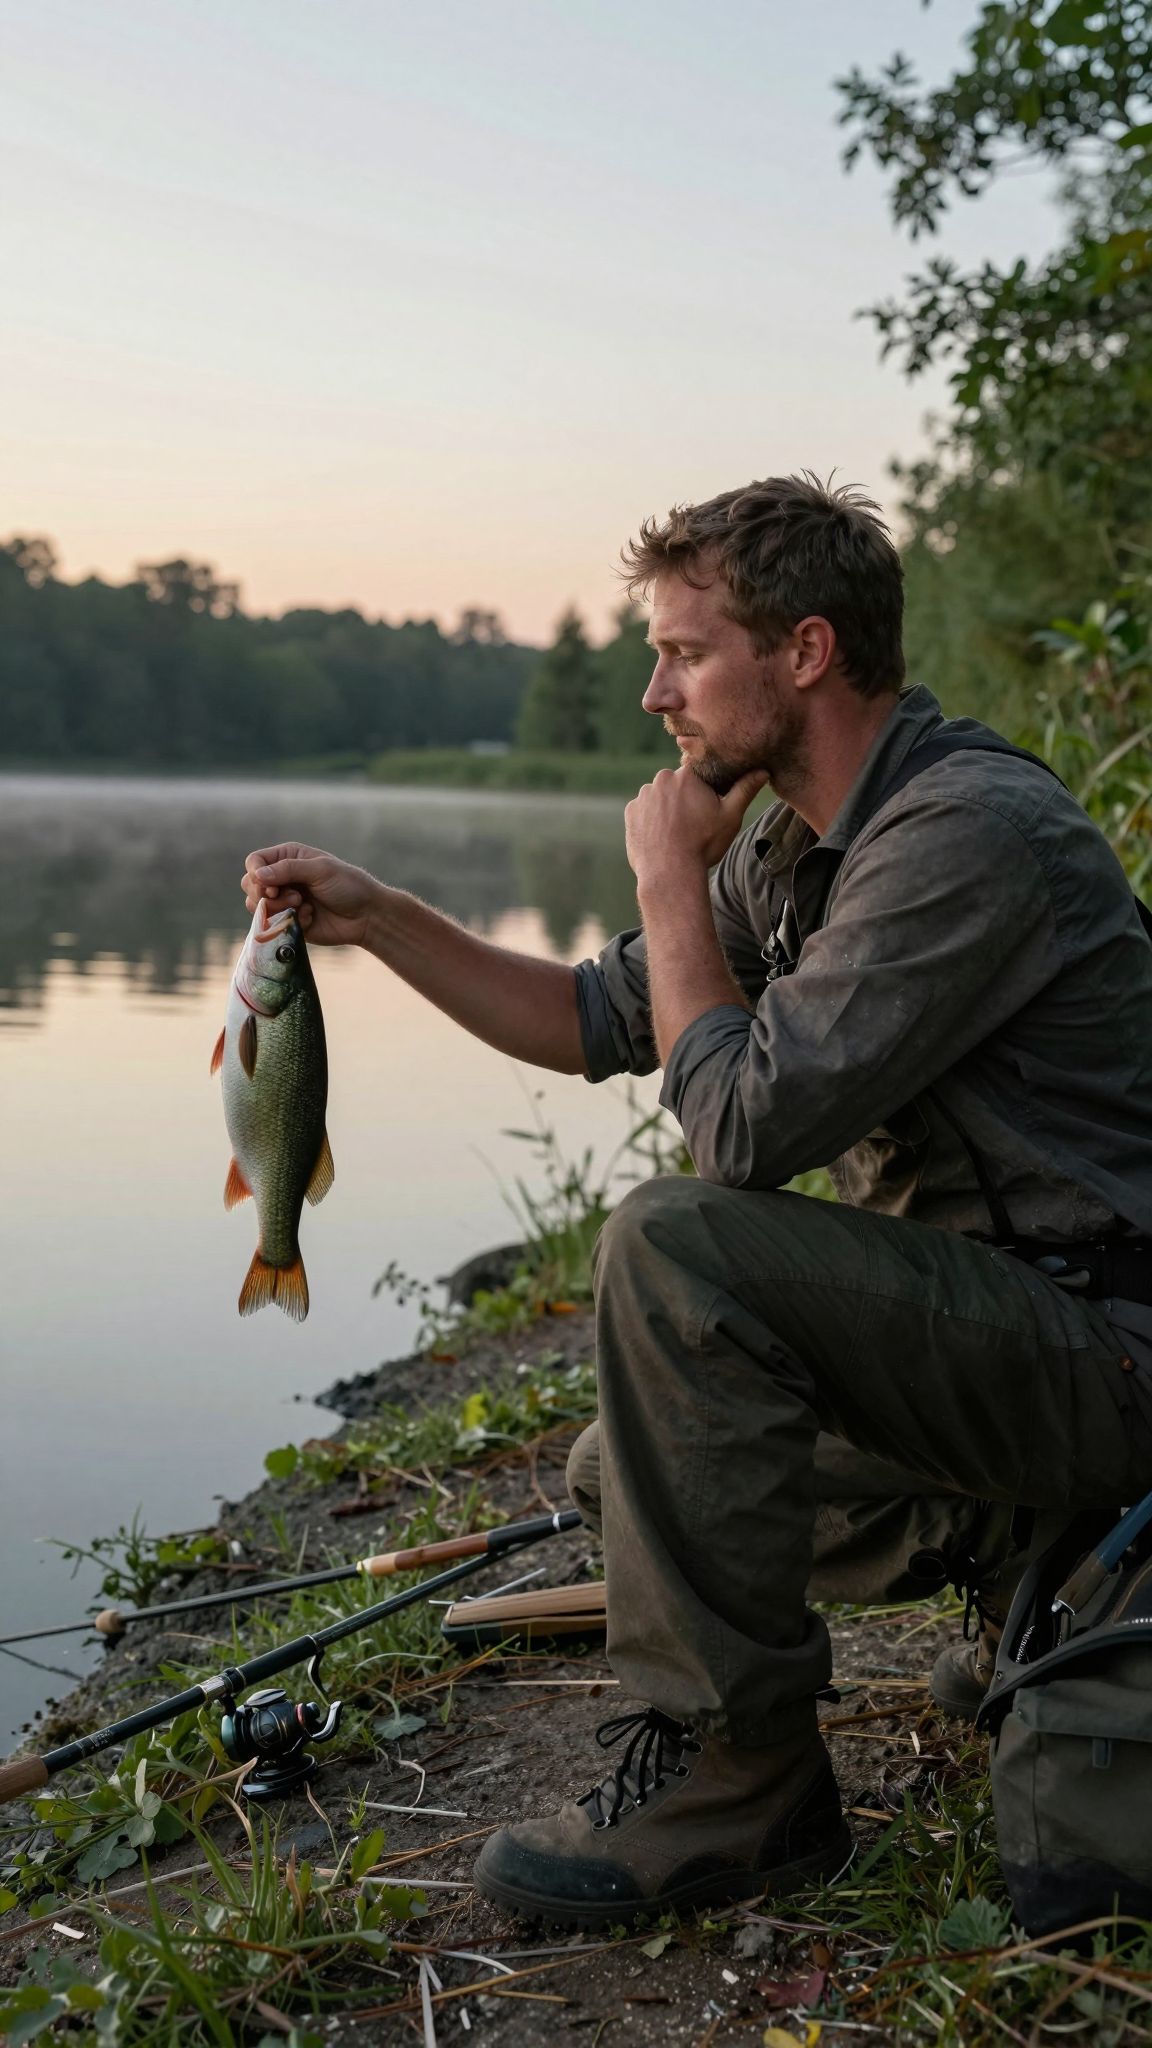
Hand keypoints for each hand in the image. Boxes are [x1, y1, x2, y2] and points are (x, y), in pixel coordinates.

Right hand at [241, 842, 379, 947]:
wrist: (366, 916)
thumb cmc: (348, 886)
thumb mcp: (321, 870)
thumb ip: (288, 869)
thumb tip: (257, 875)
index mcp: (288, 857)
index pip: (255, 862)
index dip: (256, 874)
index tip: (271, 886)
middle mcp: (282, 878)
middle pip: (250, 885)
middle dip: (264, 894)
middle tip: (292, 897)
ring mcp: (284, 900)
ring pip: (256, 907)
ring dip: (277, 908)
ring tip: (301, 905)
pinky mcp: (288, 922)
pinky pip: (273, 925)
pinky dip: (290, 922)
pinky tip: (311, 917)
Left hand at [624, 766, 768, 891]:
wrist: (669, 873)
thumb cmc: (703, 844)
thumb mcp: (730, 817)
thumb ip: (745, 790)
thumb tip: (763, 771)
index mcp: (687, 775)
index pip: (698, 775)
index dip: (704, 792)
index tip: (707, 810)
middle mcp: (661, 779)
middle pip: (677, 785)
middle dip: (684, 799)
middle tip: (693, 825)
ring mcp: (643, 796)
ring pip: (660, 798)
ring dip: (666, 809)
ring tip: (676, 834)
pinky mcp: (631, 812)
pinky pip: (644, 811)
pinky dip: (651, 821)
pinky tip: (662, 838)